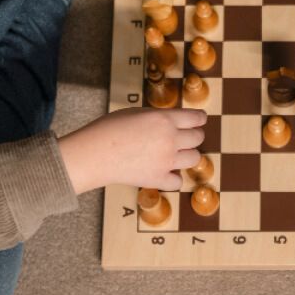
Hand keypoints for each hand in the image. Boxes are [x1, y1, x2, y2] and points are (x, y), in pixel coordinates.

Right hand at [58, 108, 207, 194]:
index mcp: (165, 119)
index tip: (199, 121)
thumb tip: (173, 122)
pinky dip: (173, 178)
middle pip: (198, 137)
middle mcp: (170, 139)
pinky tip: (165, 172)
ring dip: (187, 155)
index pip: (197, 118)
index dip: (199, 119)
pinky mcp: (158, 178)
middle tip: (185, 137)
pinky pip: (178, 181)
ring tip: (176, 155)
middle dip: (193, 136)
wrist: (95, 153)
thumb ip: (159, 117)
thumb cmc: (109, 129)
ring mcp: (166, 161)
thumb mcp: (137, 112)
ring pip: (195, 158)